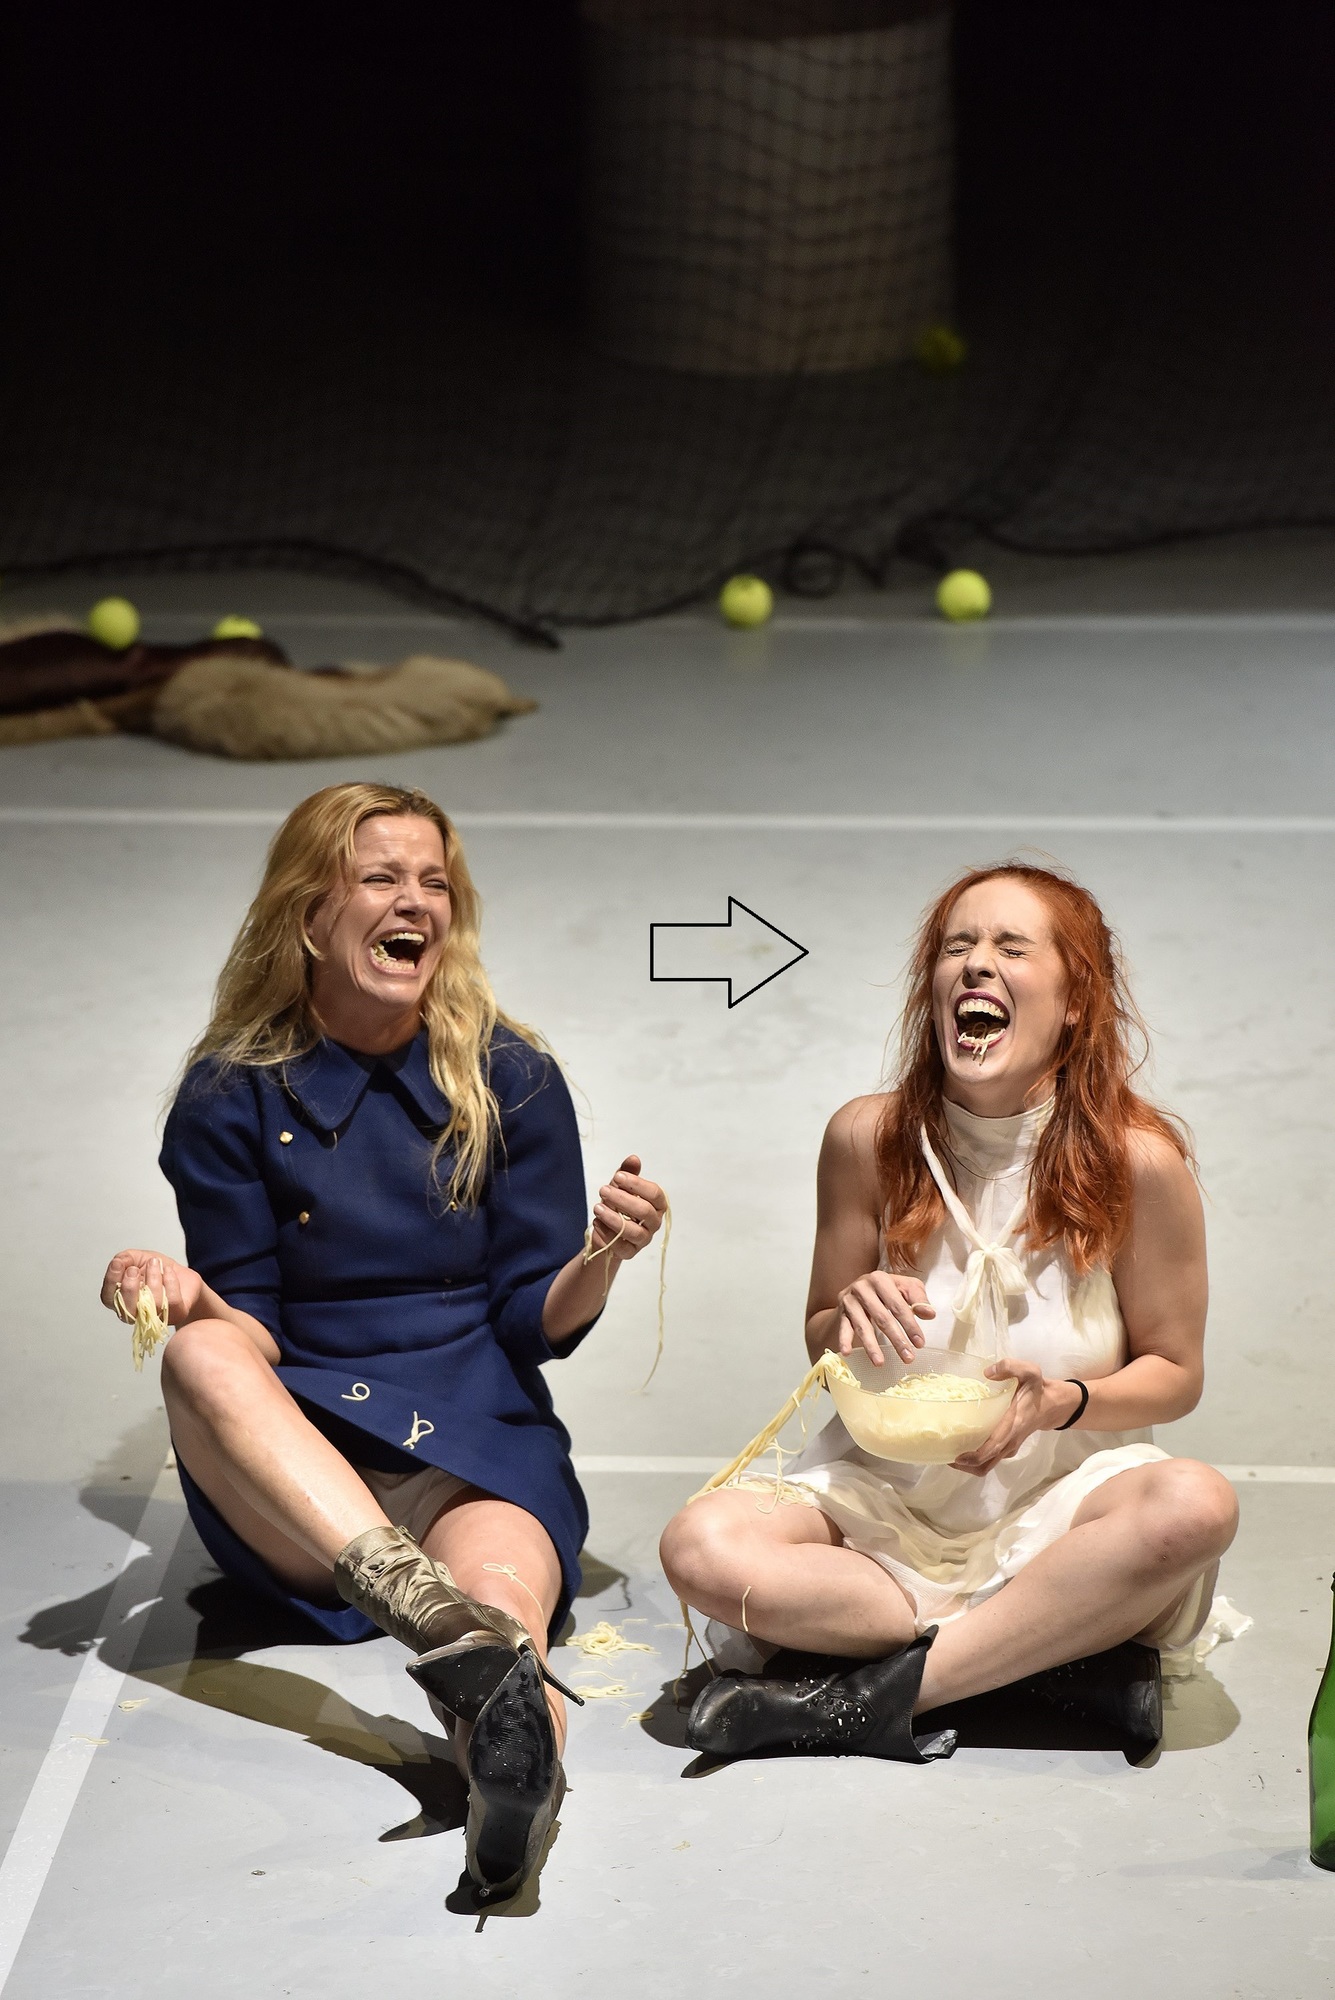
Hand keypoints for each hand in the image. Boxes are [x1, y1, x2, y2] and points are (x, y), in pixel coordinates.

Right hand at [100, 1250, 201, 1326]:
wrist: (183, 1275)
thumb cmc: (157, 1270)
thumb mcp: (137, 1258)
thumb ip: (124, 1258)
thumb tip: (118, 1262)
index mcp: (121, 1299)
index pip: (108, 1298)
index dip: (111, 1281)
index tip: (118, 1264)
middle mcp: (136, 1312)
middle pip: (126, 1310)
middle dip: (129, 1287)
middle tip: (135, 1269)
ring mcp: (156, 1316)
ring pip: (151, 1305)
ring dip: (152, 1279)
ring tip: (155, 1263)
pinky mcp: (175, 1314)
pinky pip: (171, 1301)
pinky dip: (170, 1282)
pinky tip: (168, 1271)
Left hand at [589, 1156, 666, 1260]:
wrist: (605, 1229)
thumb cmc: (617, 1205)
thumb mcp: (620, 1186)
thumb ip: (627, 1173)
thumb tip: (634, 1158)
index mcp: (656, 1204)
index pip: (655, 1194)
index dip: (637, 1184)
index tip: (618, 1176)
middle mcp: (653, 1222)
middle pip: (645, 1212)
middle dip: (623, 1199)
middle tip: (603, 1190)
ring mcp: (643, 1239)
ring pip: (634, 1232)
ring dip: (614, 1219)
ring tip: (597, 1208)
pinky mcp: (630, 1252)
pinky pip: (621, 1247)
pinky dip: (606, 1235)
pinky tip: (596, 1224)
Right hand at [834, 1271, 934, 1365]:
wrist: (859, 1289)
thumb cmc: (887, 1290)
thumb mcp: (905, 1287)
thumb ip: (918, 1299)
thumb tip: (929, 1314)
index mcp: (881, 1279)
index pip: (898, 1305)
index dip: (910, 1325)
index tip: (919, 1344)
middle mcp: (863, 1287)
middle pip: (882, 1317)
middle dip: (896, 1339)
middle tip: (907, 1357)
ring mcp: (850, 1300)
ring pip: (862, 1326)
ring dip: (871, 1346)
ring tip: (880, 1363)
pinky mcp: (841, 1312)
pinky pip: (843, 1328)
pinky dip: (844, 1340)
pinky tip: (846, 1353)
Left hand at [951, 1359, 1080, 1475]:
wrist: (1051, 1404)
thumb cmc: (1036, 1389)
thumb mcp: (1029, 1371)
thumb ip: (1010, 1367)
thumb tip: (987, 1373)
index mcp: (1014, 1425)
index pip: (994, 1447)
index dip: (976, 1456)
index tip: (958, 1456)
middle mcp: (1010, 1441)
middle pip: (986, 1464)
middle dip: (966, 1465)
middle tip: (945, 1455)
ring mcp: (1008, 1446)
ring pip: (987, 1465)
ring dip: (969, 1464)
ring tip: (948, 1452)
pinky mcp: (1006, 1447)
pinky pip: (990, 1459)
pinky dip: (975, 1459)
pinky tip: (961, 1445)